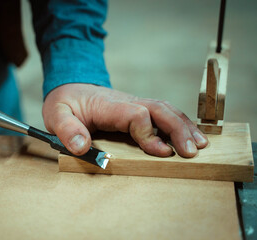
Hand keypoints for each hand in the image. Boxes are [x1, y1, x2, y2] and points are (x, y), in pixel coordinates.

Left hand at [43, 83, 207, 157]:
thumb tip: (81, 147)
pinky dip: (178, 123)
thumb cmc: (65, 103)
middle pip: (160, 109)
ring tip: (200, 144)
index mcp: (108, 105)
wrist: (71, 87)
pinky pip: (163, 113)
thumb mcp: (56, 115)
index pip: (137, 114)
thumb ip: (66, 130)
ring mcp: (135, 104)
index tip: (161, 152)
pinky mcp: (138, 109)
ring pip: (166, 110)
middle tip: (192, 150)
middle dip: (178, 129)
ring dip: (184, 126)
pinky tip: (189, 134)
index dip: (150, 133)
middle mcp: (127, 102)